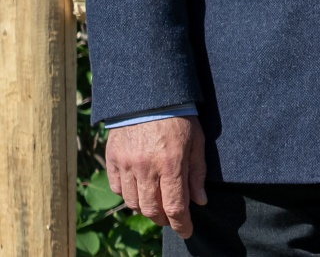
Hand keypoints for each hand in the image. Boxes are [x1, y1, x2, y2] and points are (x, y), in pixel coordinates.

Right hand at [105, 116, 206, 238]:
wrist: (149, 95)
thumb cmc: (180, 116)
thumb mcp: (197, 141)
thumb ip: (197, 172)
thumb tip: (200, 201)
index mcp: (171, 164)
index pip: (175, 206)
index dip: (181, 224)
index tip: (187, 231)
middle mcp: (146, 168)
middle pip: (152, 209)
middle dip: (164, 219)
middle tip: (172, 219)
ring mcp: (126, 165)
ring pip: (133, 202)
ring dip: (146, 209)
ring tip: (156, 205)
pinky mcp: (112, 160)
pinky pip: (117, 189)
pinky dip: (127, 195)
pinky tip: (138, 191)